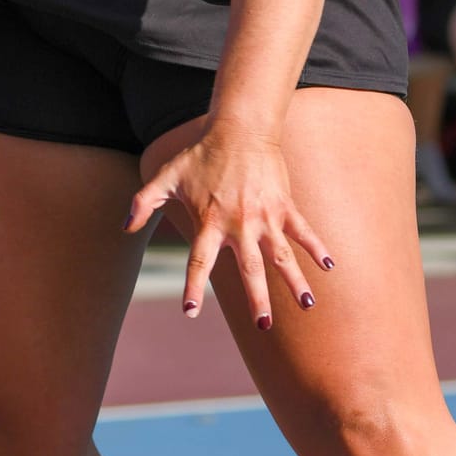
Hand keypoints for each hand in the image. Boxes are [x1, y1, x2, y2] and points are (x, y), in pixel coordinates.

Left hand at [128, 117, 333, 326]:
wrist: (240, 129)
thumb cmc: (201, 155)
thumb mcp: (166, 177)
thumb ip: (143, 203)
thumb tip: (125, 227)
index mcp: (210, 222)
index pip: (198, 261)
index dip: (193, 287)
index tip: (191, 312)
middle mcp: (239, 224)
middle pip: (249, 268)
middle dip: (257, 298)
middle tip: (262, 326)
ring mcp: (265, 216)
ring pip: (282, 255)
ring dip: (295, 280)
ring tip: (307, 305)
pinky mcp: (284, 205)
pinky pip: (303, 230)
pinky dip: (317, 247)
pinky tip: (330, 266)